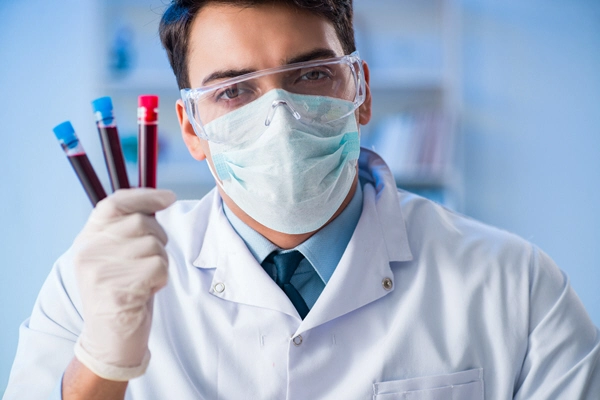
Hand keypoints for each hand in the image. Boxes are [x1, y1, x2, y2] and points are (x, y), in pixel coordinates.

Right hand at [71, 188, 175, 380]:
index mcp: (87, 239)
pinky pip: (158, 267)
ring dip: (161, 262)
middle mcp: (89, 251)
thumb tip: (160, 200)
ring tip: (146, 279)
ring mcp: (100, 270)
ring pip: (153, 245)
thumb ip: (128, 230)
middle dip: (158, 239)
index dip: (145, 196)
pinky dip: (161, 278)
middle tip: (151, 261)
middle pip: (141, 222)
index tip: (169, 197)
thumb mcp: (116, 256)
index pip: (115, 203)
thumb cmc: (122, 293)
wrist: (110, 339)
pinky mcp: (117, 289)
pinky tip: (148, 291)